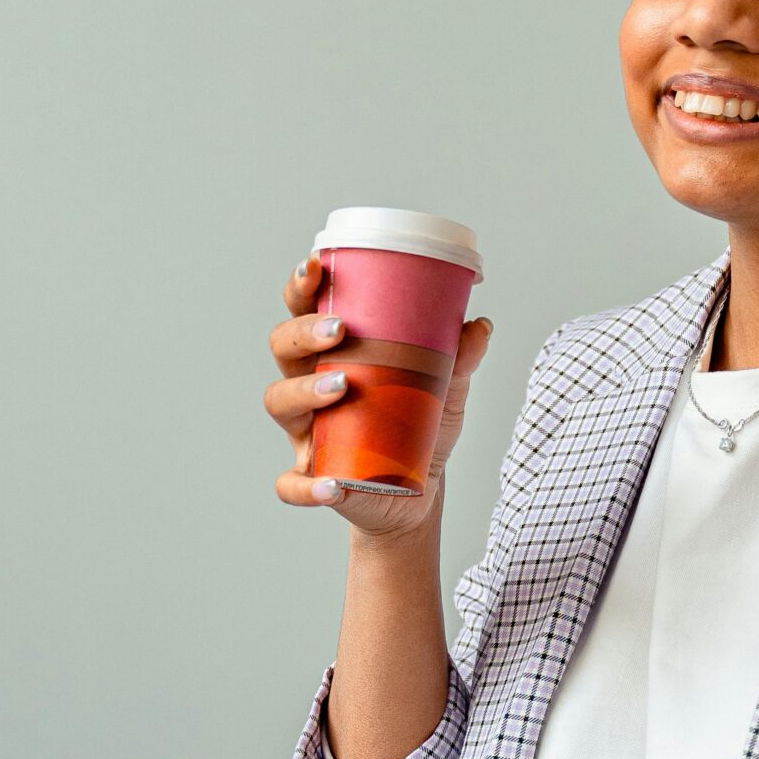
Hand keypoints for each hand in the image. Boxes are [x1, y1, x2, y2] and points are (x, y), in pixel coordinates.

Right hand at [265, 254, 492, 539]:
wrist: (416, 493)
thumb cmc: (417, 428)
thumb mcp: (444, 390)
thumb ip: (459, 359)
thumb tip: (480, 325)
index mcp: (332, 355)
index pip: (303, 310)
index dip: (301, 287)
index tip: (316, 265)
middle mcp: (308, 387)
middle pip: (282, 348)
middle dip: (302, 332)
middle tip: (339, 330)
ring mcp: (305, 432)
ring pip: (279, 402)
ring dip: (305, 390)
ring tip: (342, 387)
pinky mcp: (311, 478)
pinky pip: (290, 484)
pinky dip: (307, 486)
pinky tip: (332, 485)